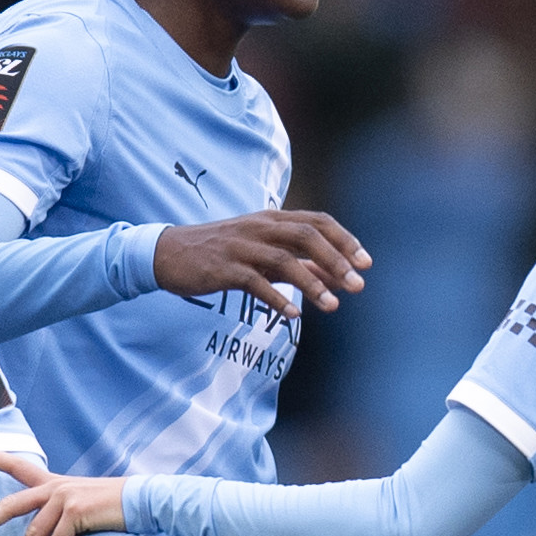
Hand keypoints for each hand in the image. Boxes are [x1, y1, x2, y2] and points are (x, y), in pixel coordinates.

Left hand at [0, 471, 129, 535]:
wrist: (141, 501)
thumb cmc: (112, 507)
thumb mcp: (80, 503)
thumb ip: (58, 513)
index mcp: (52, 482)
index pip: (15, 465)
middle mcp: (54, 486)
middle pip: (9, 505)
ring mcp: (64, 497)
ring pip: (32, 535)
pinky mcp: (76, 512)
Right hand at [156, 208, 371, 318]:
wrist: (169, 254)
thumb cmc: (223, 255)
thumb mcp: (266, 256)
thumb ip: (301, 265)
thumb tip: (340, 279)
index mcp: (272, 219)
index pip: (318, 221)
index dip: (344, 240)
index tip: (366, 263)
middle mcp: (259, 227)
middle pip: (306, 235)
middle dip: (336, 259)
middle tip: (359, 285)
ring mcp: (241, 246)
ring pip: (283, 259)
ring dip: (312, 282)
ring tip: (333, 306)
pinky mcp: (223, 268)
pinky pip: (254, 281)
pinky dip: (276, 298)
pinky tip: (294, 315)